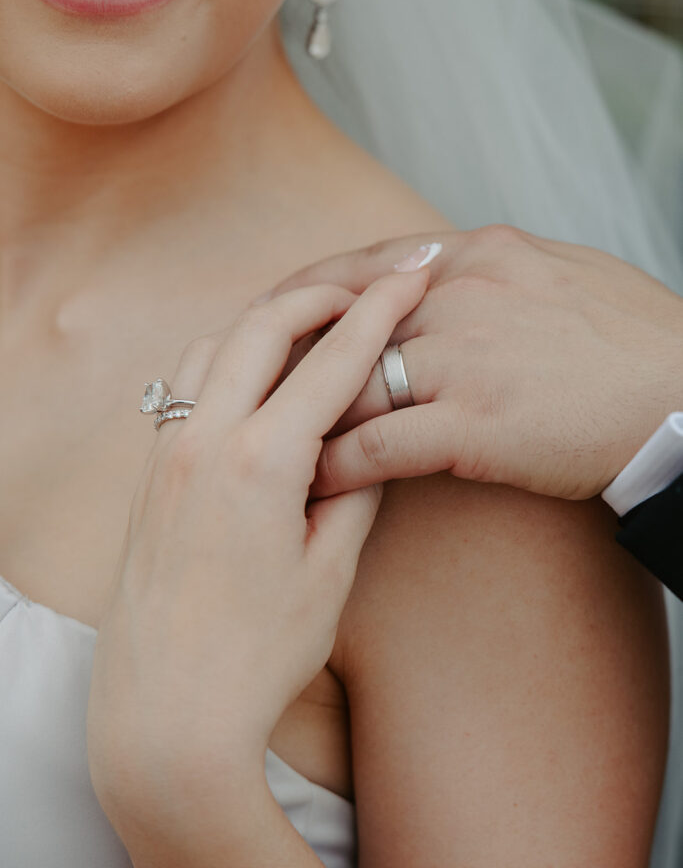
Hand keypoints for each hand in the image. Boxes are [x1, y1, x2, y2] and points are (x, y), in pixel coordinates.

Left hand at [86, 270, 428, 855]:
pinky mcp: (151, 472)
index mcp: (259, 463)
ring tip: (310, 325)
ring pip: (213, 345)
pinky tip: (252, 376)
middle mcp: (203, 442)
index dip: (379, 311)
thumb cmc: (256, 656)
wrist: (168, 714)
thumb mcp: (328, 572)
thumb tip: (364, 441)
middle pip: (262, 326)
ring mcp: (168, 453)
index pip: (332, 361)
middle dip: (319, 294)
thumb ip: (352, 491)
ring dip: (264, 320)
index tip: (410, 275)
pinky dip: (223, 356)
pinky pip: (184, 382)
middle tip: (364, 288)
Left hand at [269, 227, 682, 500]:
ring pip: (349, 383)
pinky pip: (376, 442)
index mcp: (480, 253)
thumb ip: (491, 270)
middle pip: (341, 320)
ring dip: (304, 414)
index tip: (271, 312)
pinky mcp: (474, 424)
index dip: (310, 289)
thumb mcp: (562, 273)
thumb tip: (440, 271)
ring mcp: (464, 357)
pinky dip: (338, 464)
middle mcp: (462, 294)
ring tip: (266, 440)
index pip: (367, 263)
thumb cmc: (633, 341)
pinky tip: (313, 483)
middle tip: (245, 383)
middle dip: (288, 353)